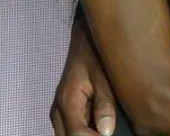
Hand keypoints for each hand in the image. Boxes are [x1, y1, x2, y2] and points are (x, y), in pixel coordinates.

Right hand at [50, 21, 115, 135]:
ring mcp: (58, 112)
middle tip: (111, 133)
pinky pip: (69, 130)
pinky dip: (83, 131)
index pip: (77, 134)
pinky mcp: (63, 112)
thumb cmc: (96, 56)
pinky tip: (99, 128)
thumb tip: (106, 132)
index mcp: (68, 101)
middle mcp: (58, 110)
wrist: (84, 41)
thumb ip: (105, 104)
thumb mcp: (104, 77)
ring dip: (85, 135)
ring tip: (107, 129)